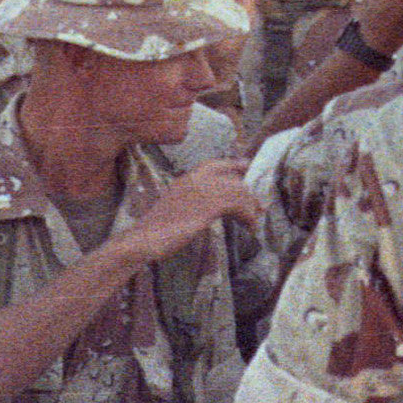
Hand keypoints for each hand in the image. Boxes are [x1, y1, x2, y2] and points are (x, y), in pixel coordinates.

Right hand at [117, 160, 261, 260]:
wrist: (145, 238)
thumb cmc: (155, 230)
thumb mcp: (176, 209)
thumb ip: (192, 202)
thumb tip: (210, 208)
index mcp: (186, 179)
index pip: (215, 164)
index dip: (233, 165)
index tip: (246, 167)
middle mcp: (195, 179)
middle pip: (232, 176)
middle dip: (247, 191)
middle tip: (257, 205)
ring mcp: (202, 190)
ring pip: (238, 190)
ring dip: (250, 206)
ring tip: (253, 221)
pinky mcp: (209, 205)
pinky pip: (238, 204)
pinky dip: (247, 215)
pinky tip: (249, 226)